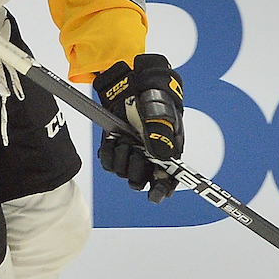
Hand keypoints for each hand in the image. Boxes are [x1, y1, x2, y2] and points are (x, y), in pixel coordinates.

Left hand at [94, 54, 183, 202]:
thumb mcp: (160, 113)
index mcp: (169, 151)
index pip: (169, 180)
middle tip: (135, 151)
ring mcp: (133, 153)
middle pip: (143, 181)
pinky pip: (110, 164)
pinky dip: (109, 154)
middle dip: (137, 169)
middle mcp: (151, 157)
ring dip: (122, 159)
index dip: (162, 190)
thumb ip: (161, 136)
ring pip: (125, 174)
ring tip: (124, 139)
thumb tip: (162, 160)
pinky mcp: (117, 148)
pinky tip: (113, 140)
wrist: (133, 83)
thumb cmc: (154, 96)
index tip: (154, 195)